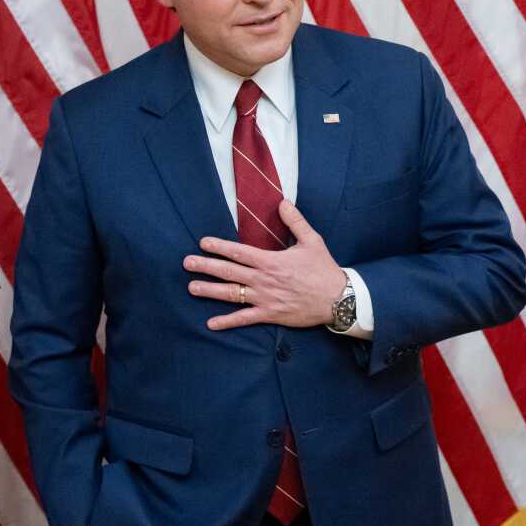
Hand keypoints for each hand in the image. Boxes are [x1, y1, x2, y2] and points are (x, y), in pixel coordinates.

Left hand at [184, 200, 345, 329]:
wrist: (339, 299)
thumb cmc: (324, 269)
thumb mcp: (312, 241)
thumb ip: (295, 221)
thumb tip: (283, 202)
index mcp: (271, 261)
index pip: (239, 252)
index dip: (219, 247)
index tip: (202, 242)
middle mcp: (263, 280)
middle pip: (229, 272)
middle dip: (206, 266)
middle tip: (186, 263)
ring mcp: (265, 298)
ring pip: (232, 294)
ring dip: (210, 291)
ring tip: (191, 287)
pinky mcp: (270, 314)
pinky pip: (245, 319)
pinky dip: (227, 321)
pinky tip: (211, 323)